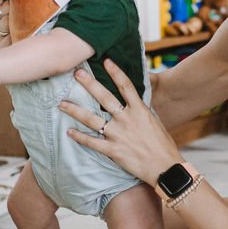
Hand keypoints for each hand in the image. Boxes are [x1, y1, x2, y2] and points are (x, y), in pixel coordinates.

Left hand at [59, 59, 182, 185]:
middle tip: (77, 73)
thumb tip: (132, 102)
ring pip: (92, 119)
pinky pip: (92, 142)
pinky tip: (69, 132)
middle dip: (90, 84)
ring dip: (75, 111)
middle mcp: (127, 119)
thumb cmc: (163, 145)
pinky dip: (80, 137)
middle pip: (104, 97)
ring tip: (62, 104)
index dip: (115, 72)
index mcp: (139, 110)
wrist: (165, 167)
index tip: (106, 61)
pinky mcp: (113, 150)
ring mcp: (118, 135)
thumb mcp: (154, 122)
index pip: (126, 86)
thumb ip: (141, 111)